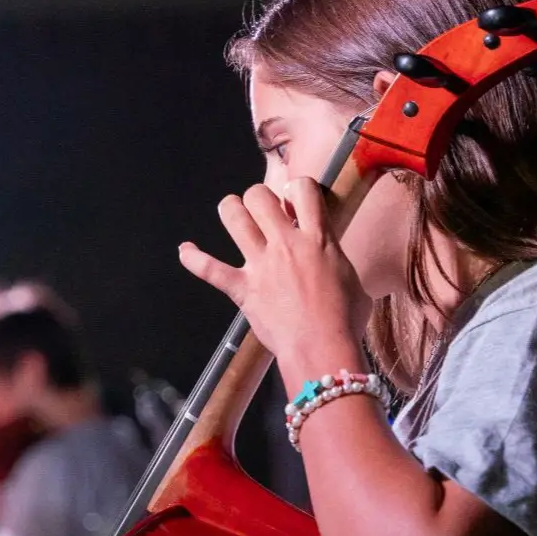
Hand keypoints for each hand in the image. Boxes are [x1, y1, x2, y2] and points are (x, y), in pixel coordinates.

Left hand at [177, 178, 370, 377]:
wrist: (322, 348)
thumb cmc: (345, 320)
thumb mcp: (352, 279)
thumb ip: (336, 260)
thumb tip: (332, 261)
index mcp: (319, 239)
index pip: (305, 190)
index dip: (297, 186)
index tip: (295, 198)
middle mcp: (286, 244)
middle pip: (260, 196)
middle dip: (258, 197)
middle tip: (262, 209)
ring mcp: (261, 264)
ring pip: (234, 218)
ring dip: (230, 210)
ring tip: (233, 212)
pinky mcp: (242, 288)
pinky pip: (210, 269)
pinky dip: (193, 259)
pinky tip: (185, 250)